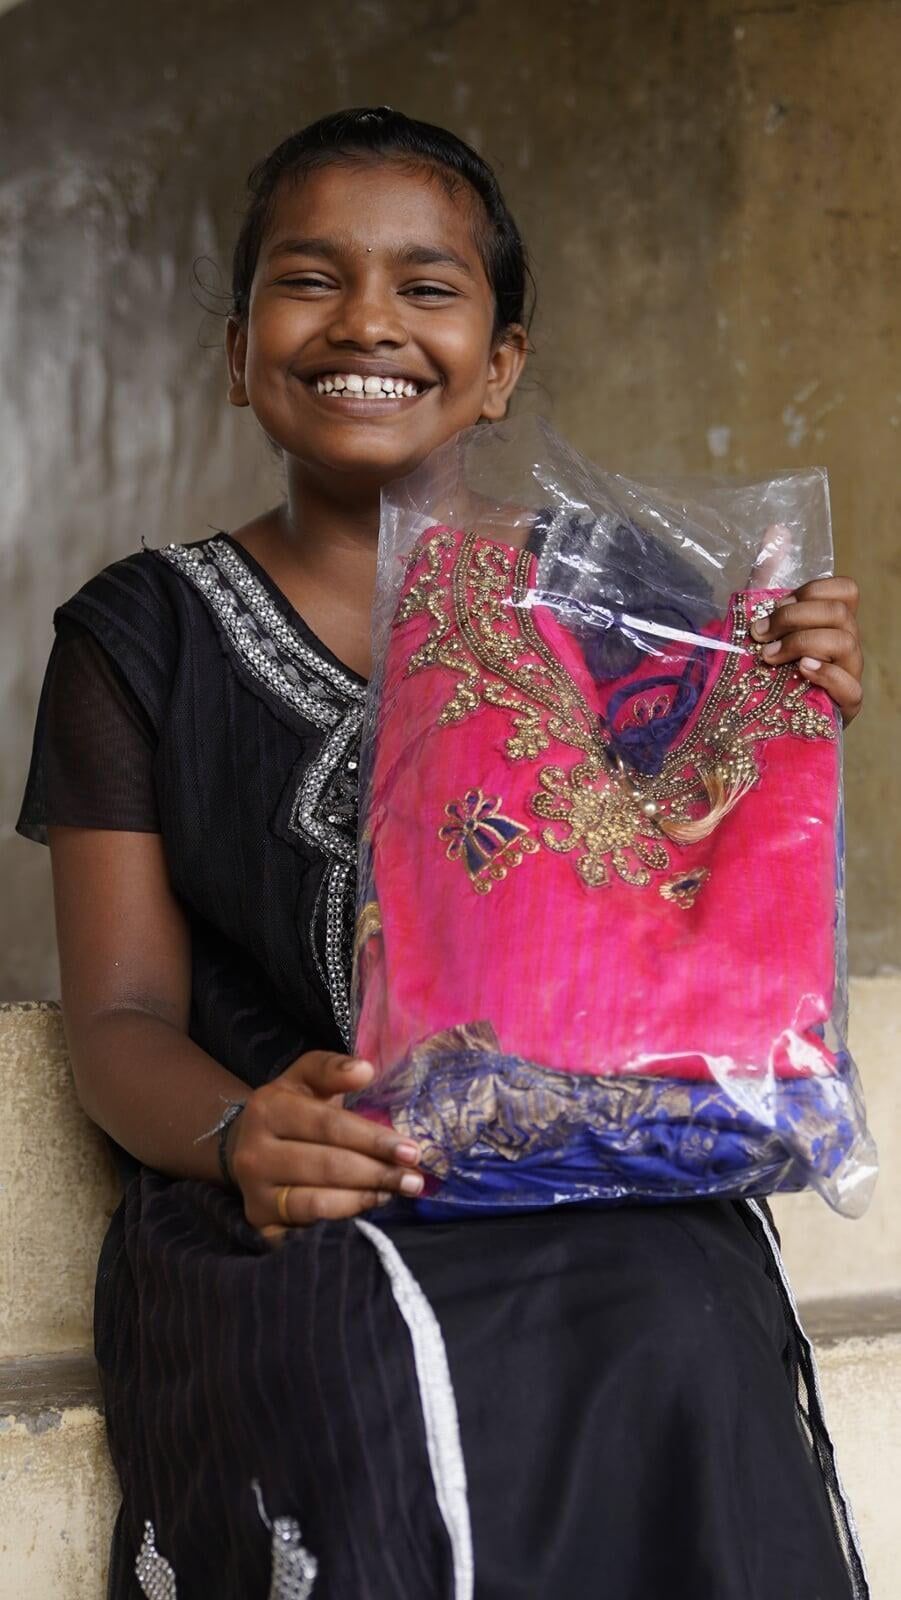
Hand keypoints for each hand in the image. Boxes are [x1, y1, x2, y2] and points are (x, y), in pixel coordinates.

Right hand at [227, 1051, 422, 1237]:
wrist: (244, 1148)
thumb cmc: (290, 1109)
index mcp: (268, 1109)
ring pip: (318, 1202)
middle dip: (378, 1173)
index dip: (373, 1139)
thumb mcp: (305, 1079)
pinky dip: (341, 1221)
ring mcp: (254, 1192)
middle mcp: (254, 1153)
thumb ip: (333, 1069)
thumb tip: (365, 1070)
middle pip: (328, 1166)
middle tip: (415, 1180)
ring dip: (364, 1198)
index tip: (411, 1150)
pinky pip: (307, 1229)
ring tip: (394, 1192)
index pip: (329, 1126)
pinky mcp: (260, 1224)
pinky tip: (366, 1211)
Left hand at [750, 576, 862, 725]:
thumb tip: (775, 530)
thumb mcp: (763, 620)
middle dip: (795, 617)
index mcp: (831, 623)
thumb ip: (767, 578)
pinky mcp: (845, 706)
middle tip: (759, 634)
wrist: (760, 718)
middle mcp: (846, 644)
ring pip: (845, 642)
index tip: (775, 606)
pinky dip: (825, 674)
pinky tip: (800, 671)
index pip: (846, 590)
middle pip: (840, 613)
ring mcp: (849, 674)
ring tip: (769, 656)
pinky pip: (850, 686)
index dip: (811, 591)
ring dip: (801, 643)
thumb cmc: (766, 666)